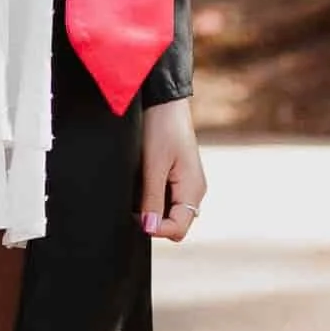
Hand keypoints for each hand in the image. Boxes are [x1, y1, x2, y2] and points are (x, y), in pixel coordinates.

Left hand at [139, 96, 205, 242]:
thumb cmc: (161, 128)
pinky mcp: (181, 176)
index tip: (135, 217)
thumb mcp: (153, 166)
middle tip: (134, 204)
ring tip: (138, 190)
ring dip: (154, 209)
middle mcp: (195, 190)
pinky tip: (143, 184)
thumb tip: (150, 227)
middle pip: (176, 224)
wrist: (165, 101)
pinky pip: (170, 198)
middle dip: (155, 221)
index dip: (156, 229)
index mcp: (193, 189)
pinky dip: (156, 198)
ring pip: (172, 212)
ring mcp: (189, 183)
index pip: (178, 229)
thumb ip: (152, 199)